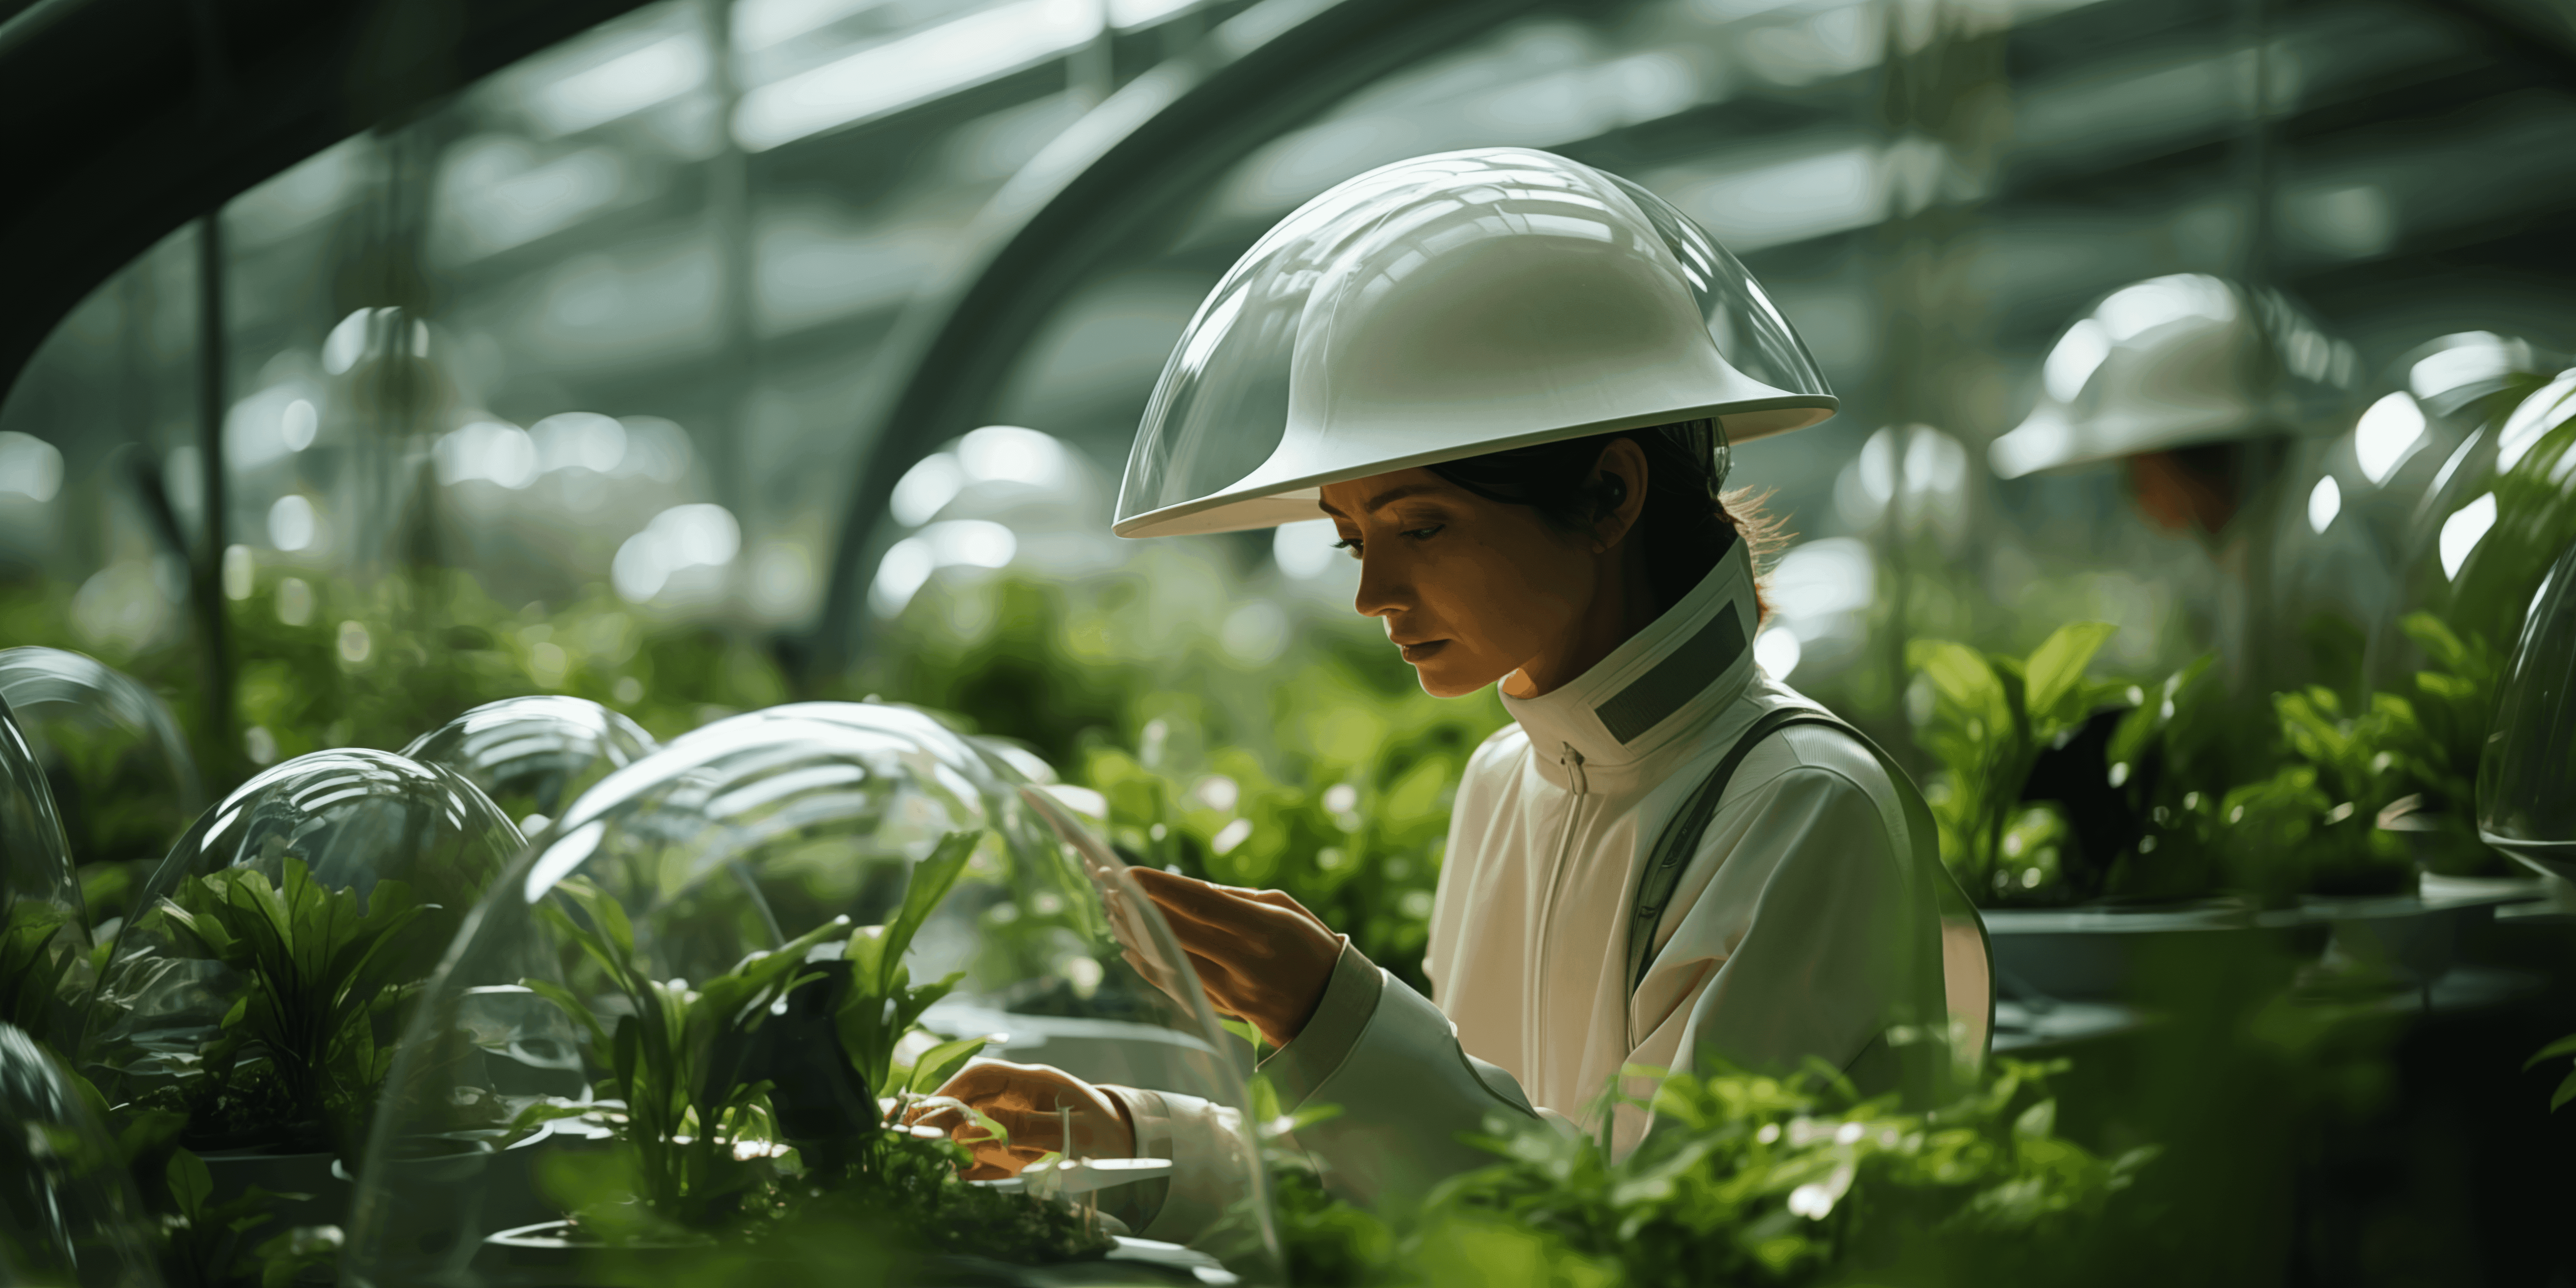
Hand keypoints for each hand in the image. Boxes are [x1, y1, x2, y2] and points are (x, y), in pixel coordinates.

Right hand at [902, 1060, 1134, 1179]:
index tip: (926, 1111)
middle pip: (967, 1099)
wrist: (1128, 1146)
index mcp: (1033, 1081)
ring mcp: (1014, 1121)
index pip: (981, 1075)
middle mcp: (1017, 1097)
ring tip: (918, 1156)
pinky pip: (981, 1151)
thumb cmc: (1106, 1133)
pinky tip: (946, 1174)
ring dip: (945, 1139)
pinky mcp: (1014, 1146)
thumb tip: (983, 1125)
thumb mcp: (1074, 1130)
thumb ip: (1029, 1128)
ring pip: (968, 1125)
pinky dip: (963, 1163)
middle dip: (938, 1116)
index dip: (949, 1089)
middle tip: (910, 1137)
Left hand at [1126, 868, 1340, 1048]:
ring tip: (1111, 913)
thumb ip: (1234, 899)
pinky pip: (1179, 985)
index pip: (1199, 905)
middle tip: (1105, 887)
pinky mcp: (1223, 1012)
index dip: (1158, 888)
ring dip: (1136, 937)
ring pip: (1171, 962)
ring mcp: (1231, 991)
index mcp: (1264, 928)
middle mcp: (1244, 962)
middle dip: (1136, 909)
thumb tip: (1186, 890)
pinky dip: (1152, 967)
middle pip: (1177, 934)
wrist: (1332, 1009)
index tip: (1125, 872)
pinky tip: (1132, 949)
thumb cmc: (1310, 946)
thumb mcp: (1284, 909)